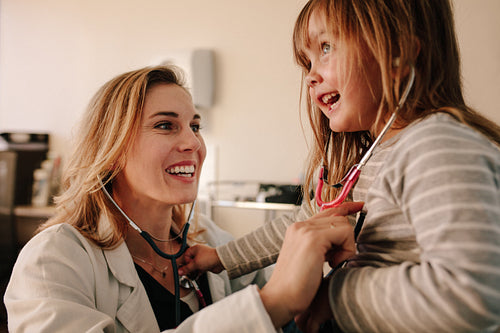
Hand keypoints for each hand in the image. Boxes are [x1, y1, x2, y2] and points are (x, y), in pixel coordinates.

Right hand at [178, 244, 223, 276]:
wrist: (221, 261)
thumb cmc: (210, 258)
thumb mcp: (195, 264)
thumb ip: (187, 268)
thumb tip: (180, 271)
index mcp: (195, 249)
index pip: (186, 255)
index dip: (186, 261)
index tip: (186, 267)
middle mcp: (199, 253)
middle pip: (190, 261)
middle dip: (189, 267)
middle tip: (188, 272)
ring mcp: (203, 259)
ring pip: (195, 265)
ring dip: (194, 270)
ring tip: (193, 274)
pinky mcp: (206, 264)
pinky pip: (200, 268)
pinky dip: (198, 272)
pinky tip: (197, 275)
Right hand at [259, 202, 362, 327]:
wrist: (281, 299)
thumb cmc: (296, 286)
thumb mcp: (311, 259)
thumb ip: (323, 245)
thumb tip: (342, 238)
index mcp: (298, 229)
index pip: (327, 211)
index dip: (346, 207)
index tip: (360, 206)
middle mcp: (300, 225)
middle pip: (339, 217)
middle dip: (346, 239)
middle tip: (336, 260)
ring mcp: (305, 230)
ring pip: (344, 224)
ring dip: (346, 246)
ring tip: (332, 263)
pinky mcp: (313, 238)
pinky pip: (345, 232)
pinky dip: (346, 250)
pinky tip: (333, 264)